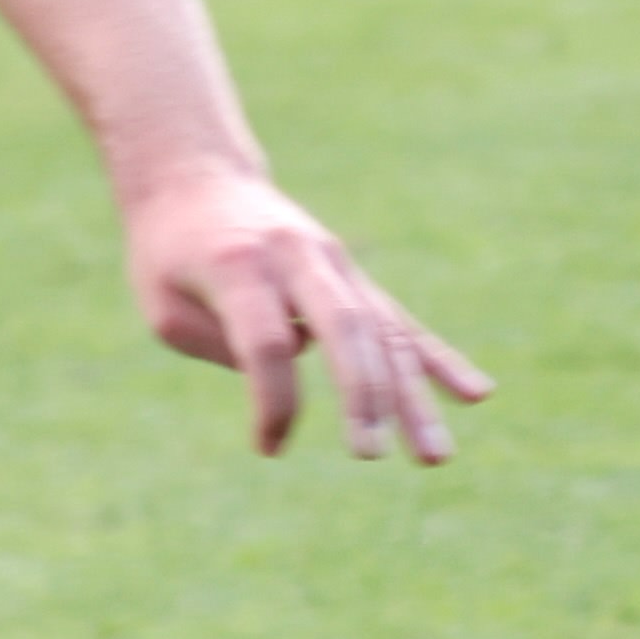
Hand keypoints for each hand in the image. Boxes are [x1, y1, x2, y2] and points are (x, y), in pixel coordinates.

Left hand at [120, 175, 490, 462]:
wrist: (197, 180)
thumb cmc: (168, 254)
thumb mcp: (163, 304)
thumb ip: (219, 343)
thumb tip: (291, 369)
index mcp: (239, 264)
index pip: (267, 341)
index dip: (272, 399)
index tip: (267, 446)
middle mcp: (298, 257)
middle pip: (343, 328)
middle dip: (360, 396)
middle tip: (367, 454)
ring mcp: (335, 264)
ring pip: (384, 333)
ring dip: (411, 397)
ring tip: (434, 458)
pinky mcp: (353, 277)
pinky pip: (400, 323)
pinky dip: (436, 361)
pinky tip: (476, 395)